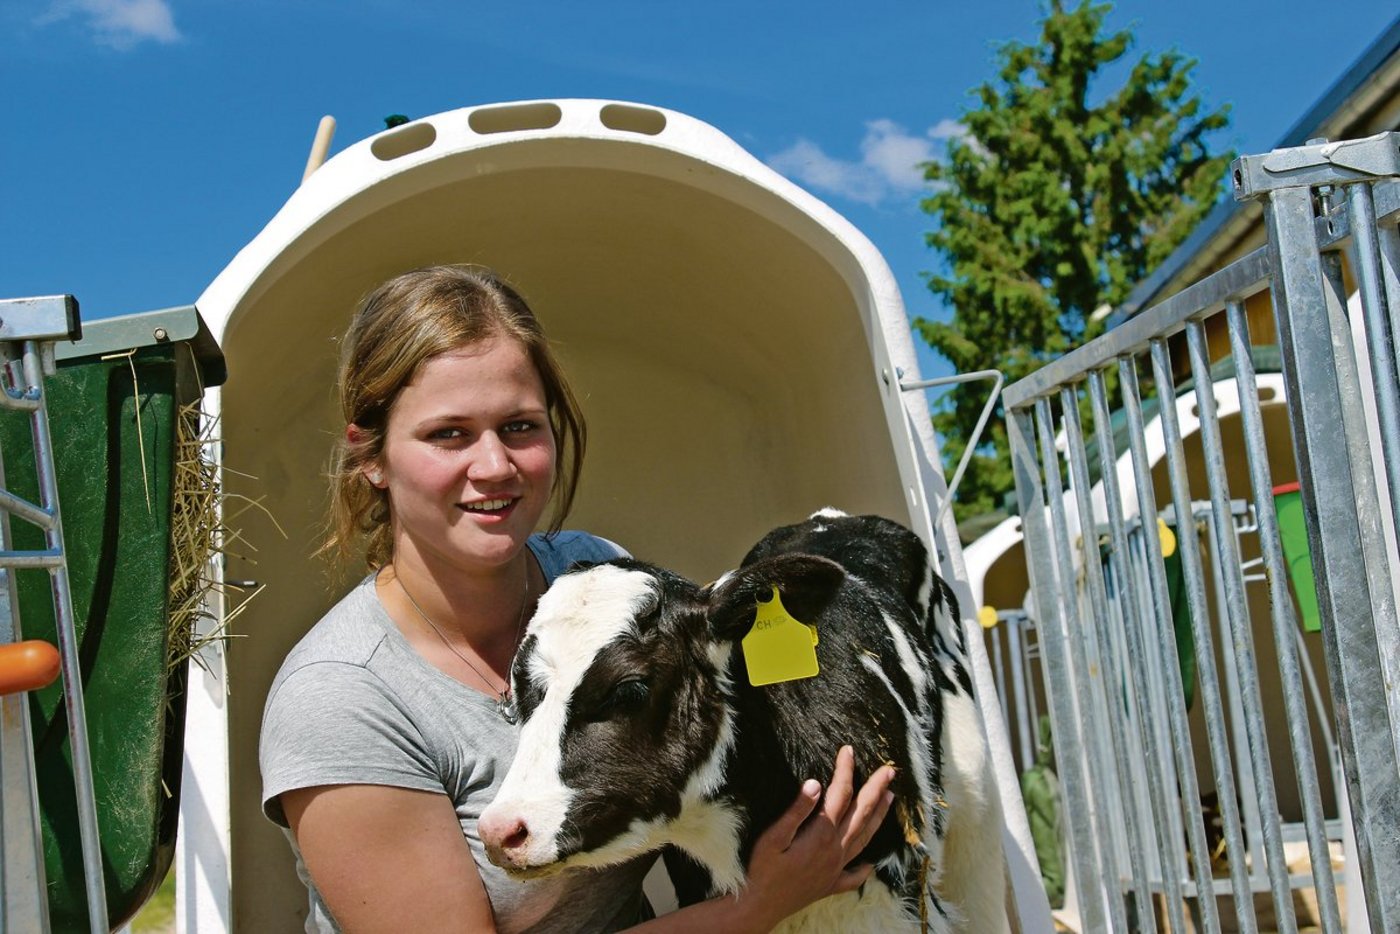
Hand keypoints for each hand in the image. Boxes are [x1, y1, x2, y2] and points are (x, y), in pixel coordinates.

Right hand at [738, 746, 895, 929]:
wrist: (759, 907)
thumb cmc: (762, 870)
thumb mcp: (773, 837)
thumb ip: (796, 810)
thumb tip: (815, 784)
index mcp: (821, 834)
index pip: (840, 794)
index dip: (845, 770)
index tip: (849, 750)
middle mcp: (835, 850)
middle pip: (862, 813)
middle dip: (876, 789)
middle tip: (889, 771)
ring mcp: (836, 868)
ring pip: (865, 838)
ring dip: (879, 816)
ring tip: (890, 799)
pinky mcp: (831, 885)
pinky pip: (855, 875)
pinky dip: (866, 867)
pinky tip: (870, 863)